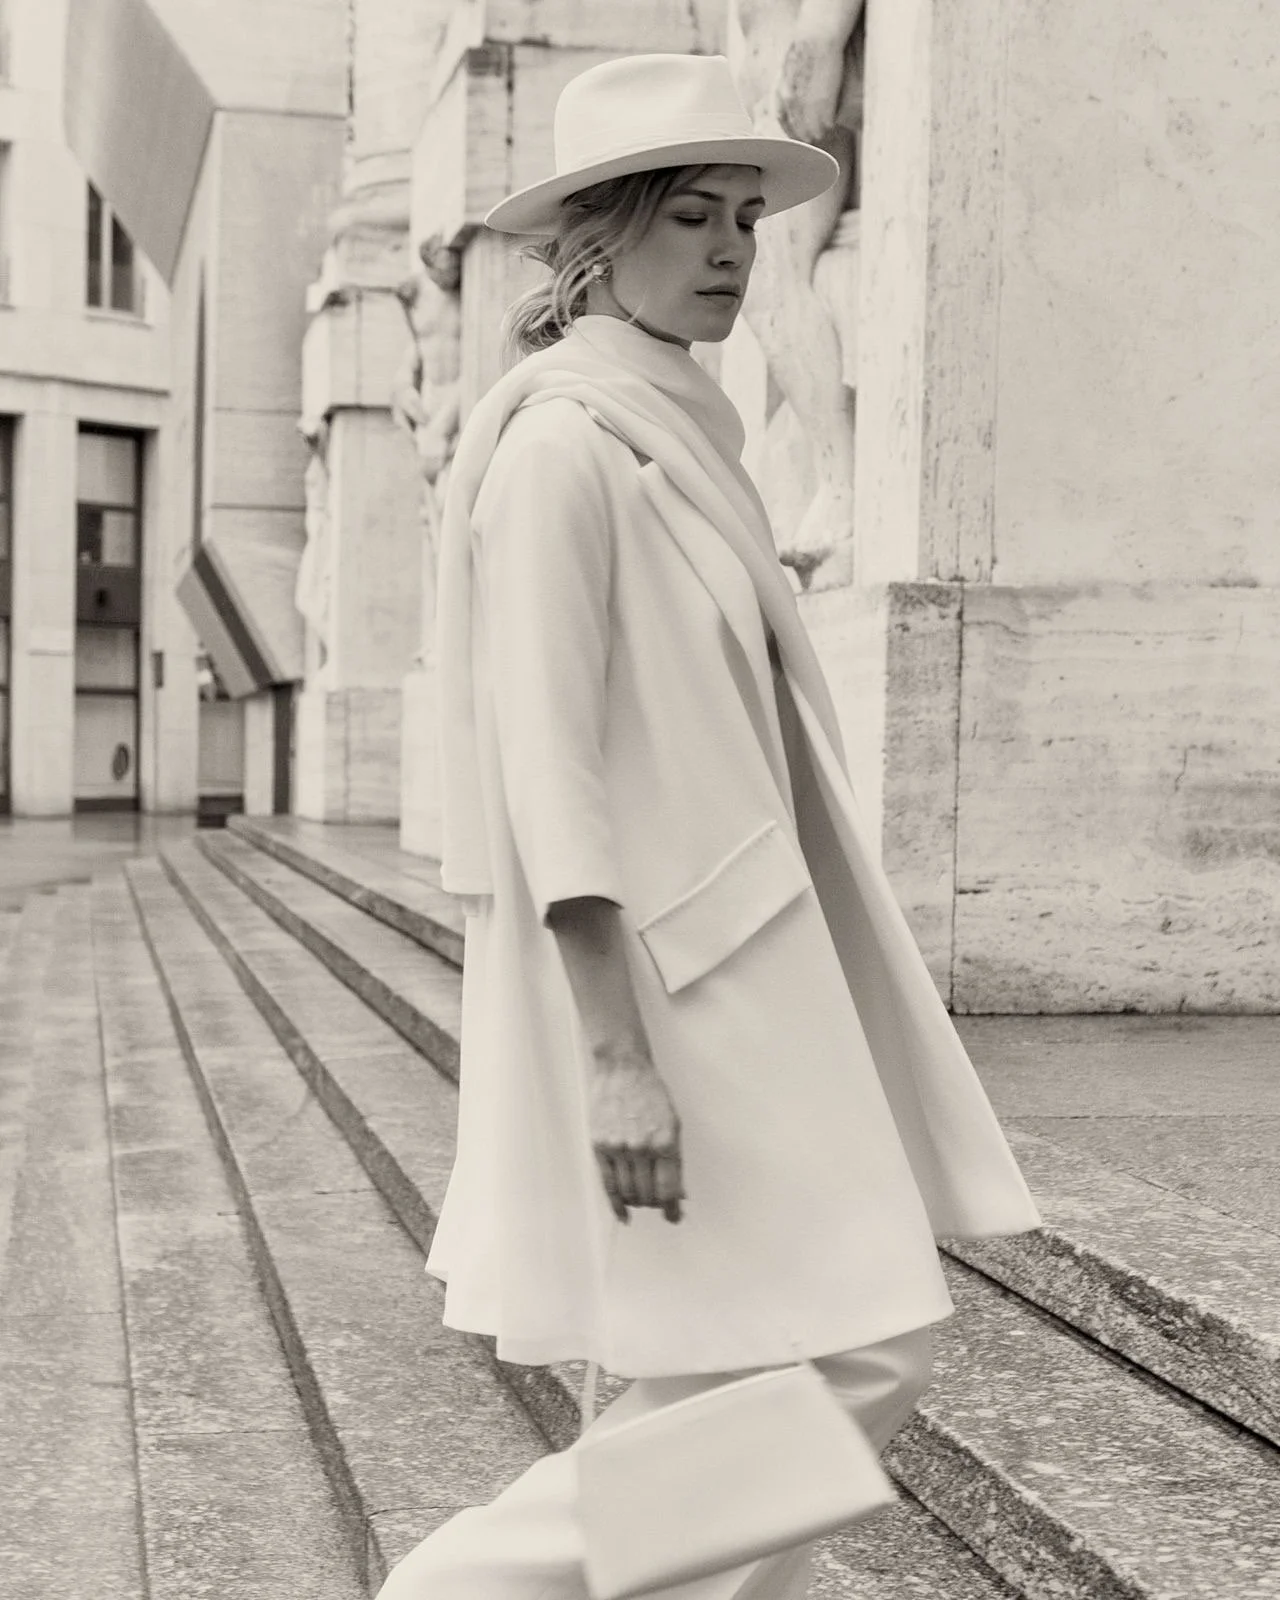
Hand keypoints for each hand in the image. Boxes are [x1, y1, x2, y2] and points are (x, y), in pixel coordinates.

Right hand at [589, 1047, 684, 1224]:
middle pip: (648, 1195)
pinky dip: (616, 1203)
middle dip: (655, 1204)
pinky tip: (623, 1212)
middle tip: (657, 1203)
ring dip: (637, 1202)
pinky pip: (608, 1185)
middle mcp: (642, 1148)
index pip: (669, 1190)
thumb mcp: (673, 1124)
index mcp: (666, 1142)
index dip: (672, 1209)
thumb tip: (677, 1193)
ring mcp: (618, 1148)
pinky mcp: (600, 1147)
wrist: (623, 1070)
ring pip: (629, 1193)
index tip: (674, 1216)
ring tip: (641, 1200)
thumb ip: (674, 1159)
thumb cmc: (651, 1094)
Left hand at [773, 35, 848, 143]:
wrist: (816, 37)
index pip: (783, 122)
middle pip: (798, 130)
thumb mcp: (785, 69)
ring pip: (813, 129)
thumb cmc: (804, 47)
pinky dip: (829, 124)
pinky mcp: (823, 103)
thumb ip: (784, 87)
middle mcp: (790, 103)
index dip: (791, 130)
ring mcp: (806, 105)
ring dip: (819, 131)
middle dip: (806, 134)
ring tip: (823, 130)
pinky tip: (831, 123)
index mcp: (780, 95)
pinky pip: (826, 122)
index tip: (798, 133)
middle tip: (813, 136)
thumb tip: (785, 100)